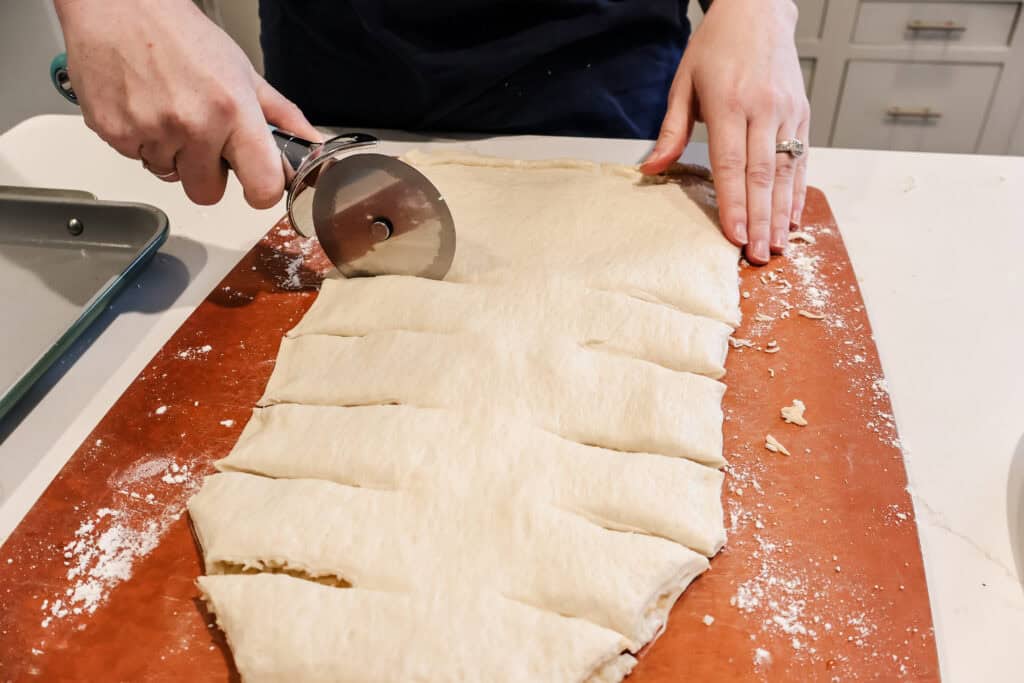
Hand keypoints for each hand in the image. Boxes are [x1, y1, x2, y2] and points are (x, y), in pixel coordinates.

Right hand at [54, 0, 319, 208]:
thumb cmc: (180, 35)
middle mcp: (194, 125)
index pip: (263, 186)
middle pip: (208, 194)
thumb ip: (281, 115)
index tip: (256, 183)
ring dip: (173, 155)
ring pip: (171, 177)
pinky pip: (139, 160)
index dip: (262, 193)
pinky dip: (143, 142)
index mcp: (233, 110)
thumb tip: (313, 144)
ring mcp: (152, 132)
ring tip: (169, 112)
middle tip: (203, 139)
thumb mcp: (243, 71)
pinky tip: (145, 107)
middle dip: (208, 174)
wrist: (116, 7)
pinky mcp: (115, 134)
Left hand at [641, 0, 808, 264]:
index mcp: (729, 103)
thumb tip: (651, 169)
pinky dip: (798, 192)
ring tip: (777, 246)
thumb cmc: (715, 48)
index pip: (731, 163)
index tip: (734, 235)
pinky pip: (801, 160)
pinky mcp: (802, 114)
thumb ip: (671, 131)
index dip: (733, 203)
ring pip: (786, 171)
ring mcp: (786, 112)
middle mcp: (763, 109)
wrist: (757, 11)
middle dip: (760, 220)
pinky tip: (793, 218)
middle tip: (757, 255)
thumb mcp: (683, 83)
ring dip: (782, 213)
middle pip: (761, 175)